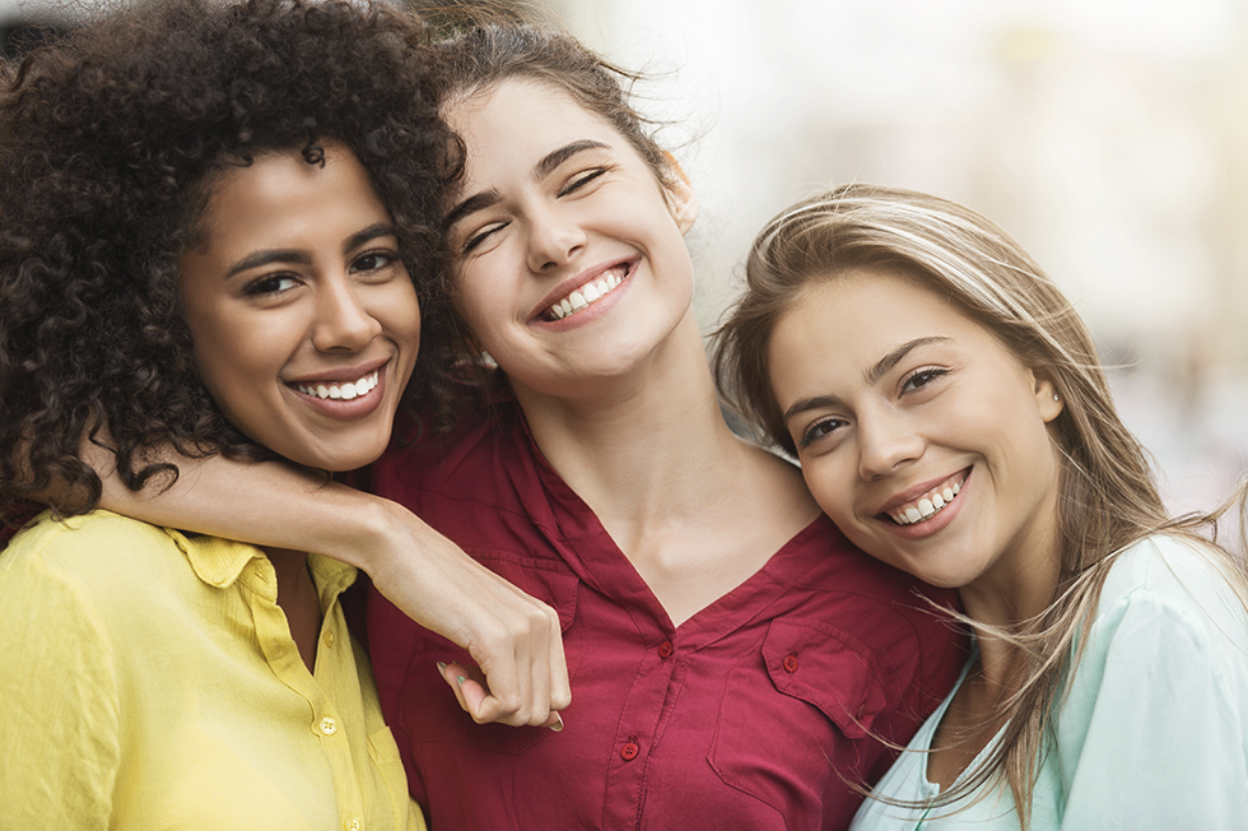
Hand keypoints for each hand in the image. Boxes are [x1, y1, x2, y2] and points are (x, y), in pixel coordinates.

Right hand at [76, 440, 571, 728]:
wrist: (400, 548)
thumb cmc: (434, 588)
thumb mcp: (483, 625)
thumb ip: (512, 661)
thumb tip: (539, 719)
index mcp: (547, 619)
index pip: (558, 696)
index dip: (516, 703)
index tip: (480, 678)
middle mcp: (545, 622)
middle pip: (544, 710)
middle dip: (500, 711)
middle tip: (464, 679)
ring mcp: (524, 629)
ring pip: (524, 713)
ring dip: (483, 707)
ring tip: (455, 670)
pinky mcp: (497, 638)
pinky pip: (503, 704)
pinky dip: (473, 705)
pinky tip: (447, 669)